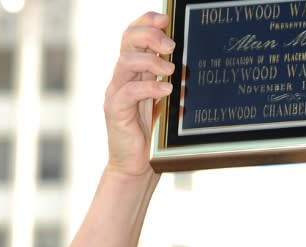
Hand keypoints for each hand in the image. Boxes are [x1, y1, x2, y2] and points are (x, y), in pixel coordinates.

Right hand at [103, 12, 175, 177]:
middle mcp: (122, 78)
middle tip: (171, 45)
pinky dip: (149, 87)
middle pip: (127, 41)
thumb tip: (191, 66)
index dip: (146, 22)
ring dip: (151, 60)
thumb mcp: (165, 104)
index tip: (166, 19)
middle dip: (150, 36)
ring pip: (126, 61)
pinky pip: (128, 92)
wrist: (136, 166)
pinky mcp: (114, 111)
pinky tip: (167, 90)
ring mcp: (116, 93)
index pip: (133, 36)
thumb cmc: (153, 136)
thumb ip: (170, 83)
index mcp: (134, 72)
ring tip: (171, 69)